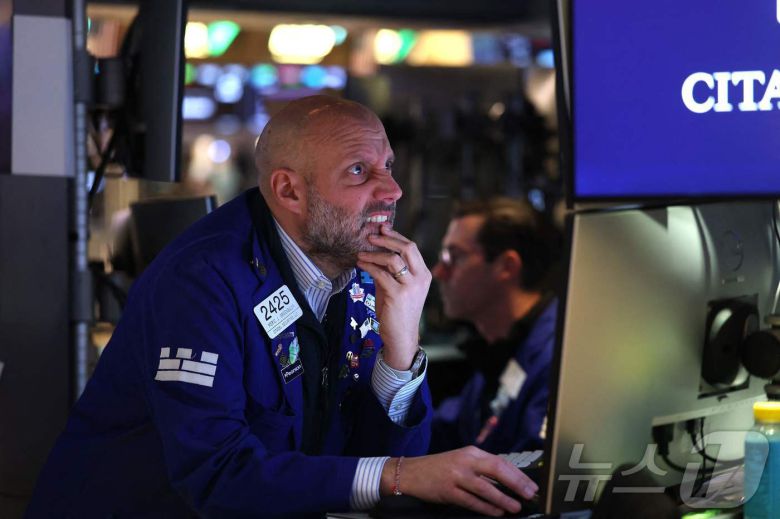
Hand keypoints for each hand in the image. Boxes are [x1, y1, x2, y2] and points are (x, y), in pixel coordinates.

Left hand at [356, 224, 430, 369]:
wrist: (401, 336)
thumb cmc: (397, 312)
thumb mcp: (396, 286)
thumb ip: (390, 270)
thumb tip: (375, 251)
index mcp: (424, 274)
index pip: (411, 247)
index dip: (396, 236)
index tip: (382, 229)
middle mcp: (421, 278)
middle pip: (407, 248)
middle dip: (387, 239)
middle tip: (371, 236)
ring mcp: (411, 287)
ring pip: (393, 259)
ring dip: (374, 253)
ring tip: (361, 253)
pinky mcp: (398, 295)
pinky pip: (381, 274)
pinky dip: (369, 266)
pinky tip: (360, 264)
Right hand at [380, 447, 538, 516]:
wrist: (411, 472)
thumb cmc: (440, 468)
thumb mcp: (462, 461)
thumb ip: (483, 468)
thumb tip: (509, 480)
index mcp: (472, 452)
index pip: (501, 461)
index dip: (518, 474)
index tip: (531, 484)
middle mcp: (465, 461)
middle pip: (496, 470)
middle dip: (516, 483)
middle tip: (529, 494)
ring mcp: (456, 476)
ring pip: (485, 488)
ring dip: (503, 499)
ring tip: (515, 507)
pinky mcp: (448, 491)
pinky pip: (471, 501)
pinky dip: (485, 508)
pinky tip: (496, 512)